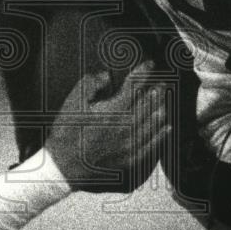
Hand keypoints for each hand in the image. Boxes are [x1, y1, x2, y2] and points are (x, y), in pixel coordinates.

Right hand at [45, 61, 169, 192]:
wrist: (63, 165)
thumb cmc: (67, 132)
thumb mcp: (72, 101)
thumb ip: (90, 83)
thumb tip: (106, 75)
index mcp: (113, 110)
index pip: (133, 85)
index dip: (142, 72)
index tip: (149, 64)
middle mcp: (125, 127)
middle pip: (147, 104)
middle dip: (156, 90)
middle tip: (164, 81)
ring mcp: (129, 144)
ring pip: (151, 123)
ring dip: (160, 108)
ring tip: (166, 99)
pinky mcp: (128, 159)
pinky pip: (150, 145)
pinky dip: (160, 135)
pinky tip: (167, 128)